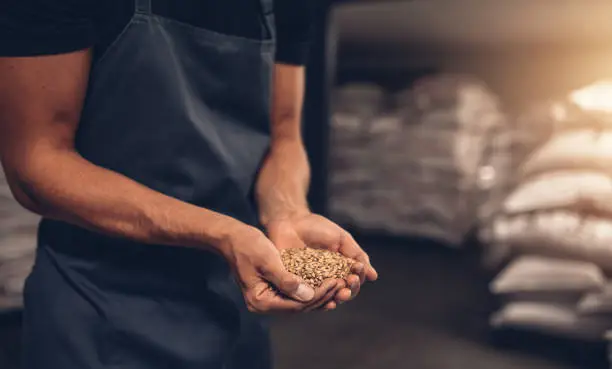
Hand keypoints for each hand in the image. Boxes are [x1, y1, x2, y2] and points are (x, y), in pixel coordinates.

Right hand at [220, 224, 344, 313]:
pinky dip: (311, 289)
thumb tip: (308, 295)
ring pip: (300, 302)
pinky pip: (296, 294)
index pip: (296, 305)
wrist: (234, 238)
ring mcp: (268, 299)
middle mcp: (264, 305)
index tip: (335, 282)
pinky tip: (327, 282)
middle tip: (342, 283)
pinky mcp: (273, 290)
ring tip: (339, 283)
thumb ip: (287, 280)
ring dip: (320, 294)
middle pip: (300, 307)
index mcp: (260, 301)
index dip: (318, 295)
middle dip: (323, 296)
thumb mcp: (269, 261)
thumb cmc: (249, 246)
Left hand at [265, 212, 377, 309]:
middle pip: (341, 293)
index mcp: (340, 270)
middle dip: (347, 292)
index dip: (356, 282)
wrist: (290, 221)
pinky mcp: (295, 285)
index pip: (352, 282)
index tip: (355, 275)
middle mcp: (327, 279)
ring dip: (333, 299)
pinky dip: (314, 301)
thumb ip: (357, 256)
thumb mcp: (341, 239)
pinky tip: (320, 300)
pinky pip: (306, 298)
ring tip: (338, 295)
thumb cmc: (317, 228)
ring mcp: (311, 283)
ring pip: (325, 298)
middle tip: (346, 287)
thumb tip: (374, 276)